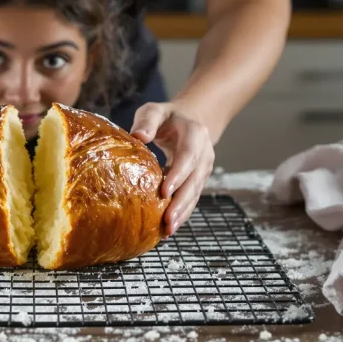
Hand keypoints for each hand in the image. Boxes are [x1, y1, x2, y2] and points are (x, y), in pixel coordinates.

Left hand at [130, 102, 214, 237]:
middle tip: (167, 222)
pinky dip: (182, 213)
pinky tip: (170, 227)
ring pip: (195, 194)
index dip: (178, 176)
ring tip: (168, 231)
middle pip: (194, 181)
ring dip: (183, 213)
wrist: (190, 120)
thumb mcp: (155, 111)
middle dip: (181, 203)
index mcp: (195, 135)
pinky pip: (192, 198)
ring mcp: (204, 169)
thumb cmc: (167, 117)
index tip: (164, 192)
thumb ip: (147, 121)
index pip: (188, 157)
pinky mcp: (199, 180)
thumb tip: (139, 136)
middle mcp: (204, 153)